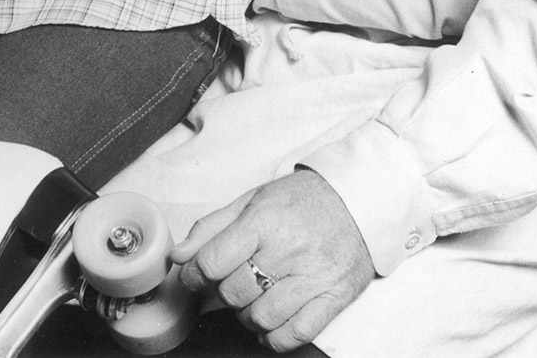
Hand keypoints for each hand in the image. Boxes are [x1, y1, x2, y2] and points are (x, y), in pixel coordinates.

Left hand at [174, 170, 374, 352]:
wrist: (357, 201)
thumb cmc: (301, 200)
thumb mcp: (253, 200)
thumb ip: (212, 227)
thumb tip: (179, 256)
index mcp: (265, 220)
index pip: (214, 261)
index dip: (195, 273)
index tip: (196, 274)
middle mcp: (288, 250)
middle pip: (234, 292)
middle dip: (223, 291)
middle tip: (230, 281)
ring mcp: (312, 277)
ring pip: (260, 317)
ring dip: (247, 315)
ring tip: (252, 298)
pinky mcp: (332, 298)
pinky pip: (293, 334)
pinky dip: (274, 336)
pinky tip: (271, 319)